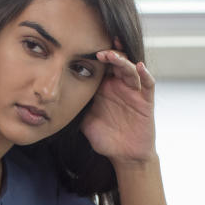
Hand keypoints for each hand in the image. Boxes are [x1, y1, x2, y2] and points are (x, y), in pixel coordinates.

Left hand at [81, 42, 156, 165]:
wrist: (124, 155)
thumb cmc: (105, 138)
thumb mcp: (85, 122)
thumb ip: (76, 109)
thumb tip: (56, 101)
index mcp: (104, 89)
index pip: (101, 67)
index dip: (94, 57)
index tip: (83, 49)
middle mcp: (119, 87)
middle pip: (116, 63)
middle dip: (109, 54)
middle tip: (98, 50)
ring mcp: (133, 92)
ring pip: (130, 69)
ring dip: (122, 61)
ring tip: (112, 56)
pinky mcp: (146, 100)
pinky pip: (147, 84)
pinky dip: (145, 74)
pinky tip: (140, 67)